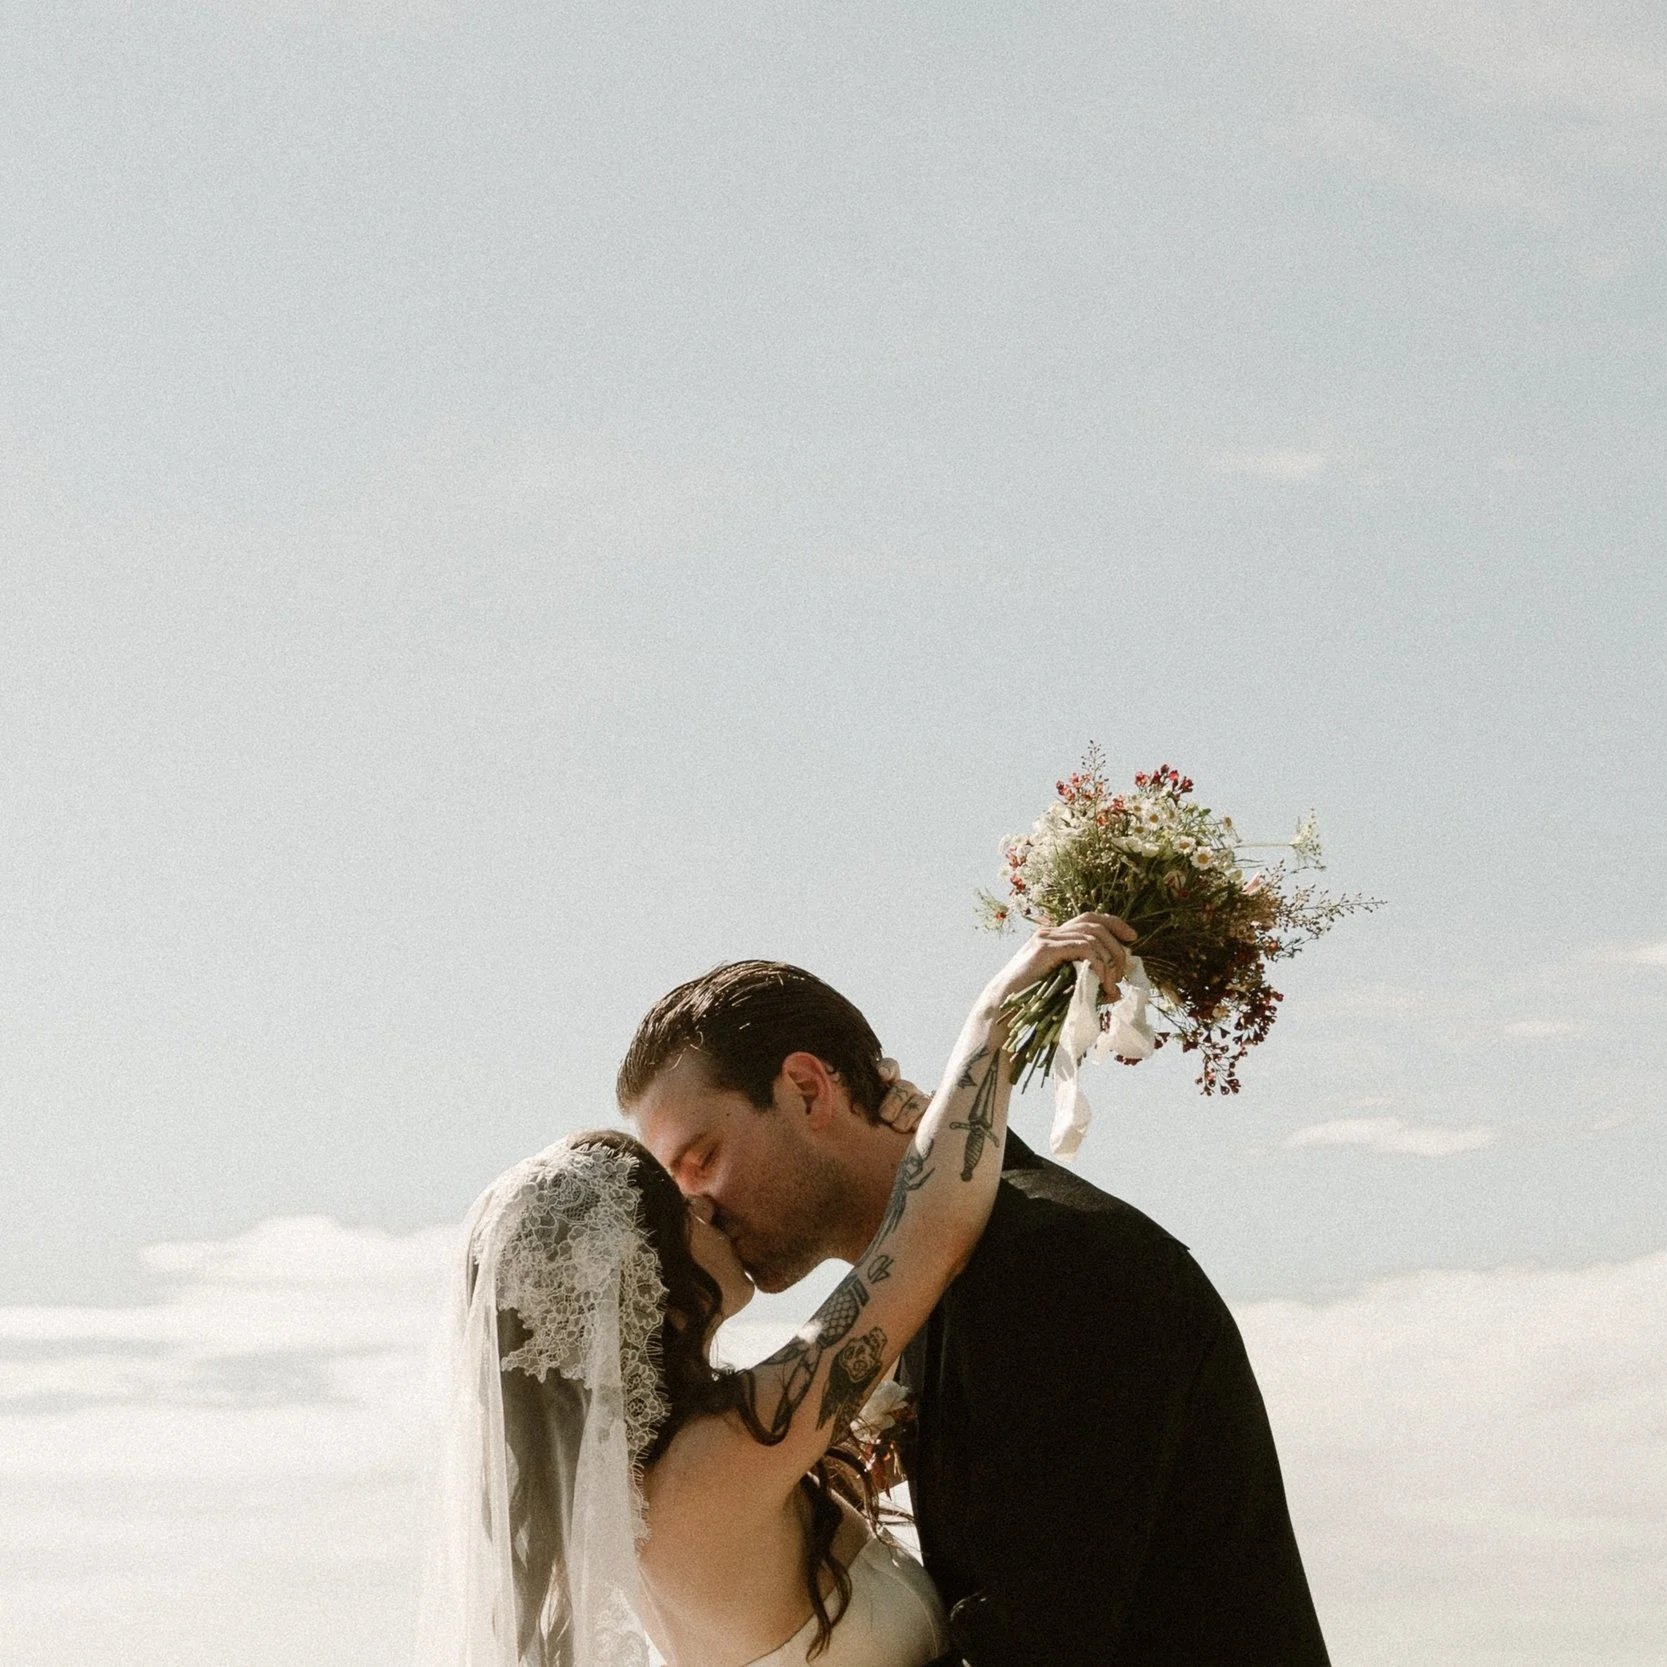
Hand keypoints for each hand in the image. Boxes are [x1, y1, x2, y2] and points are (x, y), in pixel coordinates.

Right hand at [983, 912, 1136, 1009]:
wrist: (1003, 1007)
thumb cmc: (1032, 1002)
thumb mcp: (1067, 989)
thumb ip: (1090, 985)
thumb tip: (1118, 992)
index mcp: (1055, 937)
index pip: (1089, 918)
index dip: (1114, 923)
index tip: (1133, 938)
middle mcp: (1050, 932)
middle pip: (1094, 922)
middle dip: (1117, 944)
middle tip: (1125, 971)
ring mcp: (1046, 938)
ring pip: (1092, 936)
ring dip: (1110, 959)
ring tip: (1112, 984)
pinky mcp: (1044, 949)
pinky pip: (1082, 948)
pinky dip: (1098, 964)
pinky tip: (1101, 982)